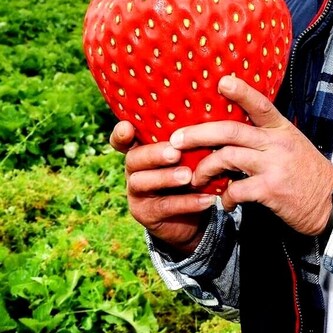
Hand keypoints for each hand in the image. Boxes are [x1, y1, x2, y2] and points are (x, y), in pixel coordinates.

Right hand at [113, 121, 216, 255]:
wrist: (193, 216)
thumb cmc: (192, 173)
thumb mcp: (191, 155)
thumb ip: (191, 141)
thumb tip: (211, 116)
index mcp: (143, 150)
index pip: (124, 139)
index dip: (121, 133)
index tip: (127, 126)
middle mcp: (135, 170)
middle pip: (133, 158)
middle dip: (154, 154)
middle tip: (175, 152)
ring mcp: (137, 193)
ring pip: (141, 182)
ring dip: (166, 177)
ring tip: (188, 176)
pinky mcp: (146, 214)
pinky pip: (164, 207)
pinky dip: (187, 202)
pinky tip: (206, 199)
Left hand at [172, 75, 332, 235]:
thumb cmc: (310, 176)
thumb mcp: (293, 147)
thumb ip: (266, 139)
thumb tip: (235, 137)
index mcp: (282, 130)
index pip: (260, 105)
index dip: (241, 91)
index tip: (222, 81)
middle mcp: (277, 144)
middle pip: (230, 131)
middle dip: (198, 134)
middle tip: (176, 140)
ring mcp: (274, 166)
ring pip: (227, 158)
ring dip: (204, 169)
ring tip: (196, 178)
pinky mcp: (270, 189)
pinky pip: (236, 189)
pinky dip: (225, 197)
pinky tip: (225, 202)